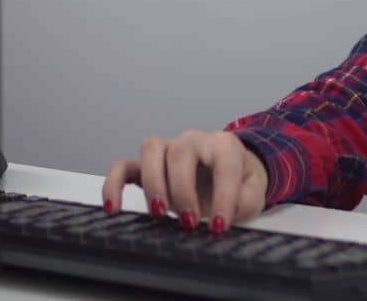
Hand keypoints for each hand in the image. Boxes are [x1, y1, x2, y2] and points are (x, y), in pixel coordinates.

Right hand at [101, 129, 268, 233]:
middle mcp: (194, 141)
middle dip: (183, 190)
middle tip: (189, 223)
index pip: (223, 163)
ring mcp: (168, 149)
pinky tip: (113, 208)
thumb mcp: (253, 192)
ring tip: (160, 214)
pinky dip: (114, 184)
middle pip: (180, 153)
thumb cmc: (240, 182)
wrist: (230, 172)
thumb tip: (229, 208)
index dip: (223, 195)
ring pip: (151, 149)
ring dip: (152, 183)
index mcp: (224, 145)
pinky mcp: (146, 166)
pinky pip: (123, 166)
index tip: (219, 226)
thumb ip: (247, 198)